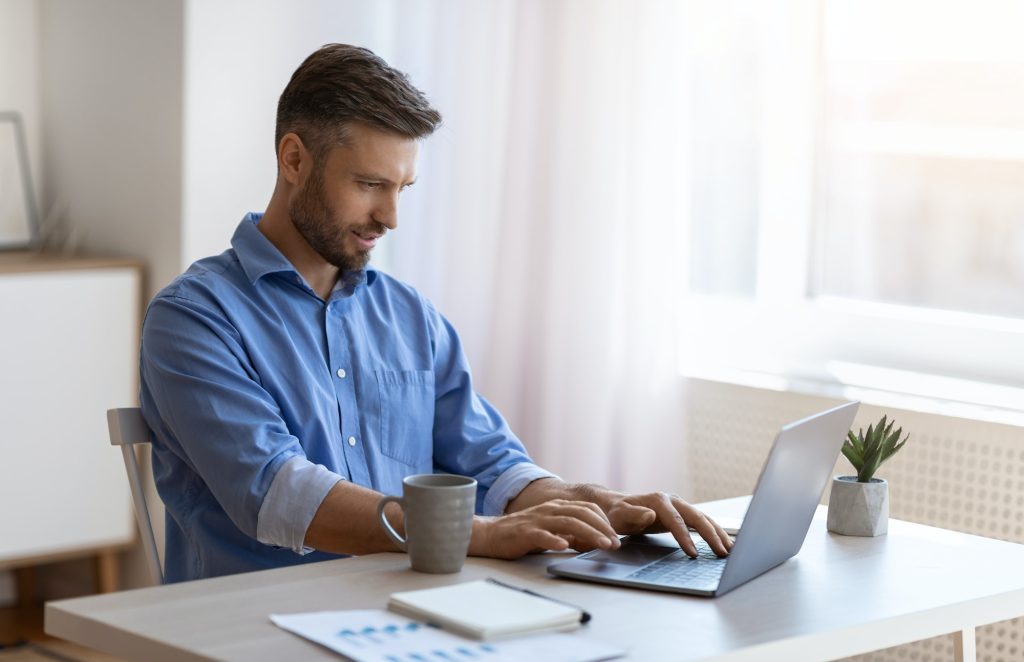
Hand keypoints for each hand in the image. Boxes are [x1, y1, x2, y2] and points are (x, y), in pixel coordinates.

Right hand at [470, 499, 621, 559]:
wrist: (492, 534)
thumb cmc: (524, 534)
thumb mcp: (552, 531)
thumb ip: (572, 534)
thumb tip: (594, 542)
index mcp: (558, 507)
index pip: (588, 509)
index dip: (604, 522)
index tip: (615, 537)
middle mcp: (550, 510)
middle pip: (582, 514)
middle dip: (602, 528)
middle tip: (615, 544)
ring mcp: (538, 520)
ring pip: (568, 522)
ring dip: (588, 533)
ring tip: (601, 545)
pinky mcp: (525, 532)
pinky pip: (542, 535)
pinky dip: (554, 539)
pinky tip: (564, 546)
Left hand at [604, 491, 733, 557]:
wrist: (616, 506)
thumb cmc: (617, 513)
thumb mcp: (619, 515)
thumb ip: (633, 515)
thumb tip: (650, 515)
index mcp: (659, 500)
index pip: (676, 520)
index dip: (685, 537)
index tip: (693, 554)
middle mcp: (672, 500)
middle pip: (697, 517)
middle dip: (711, 535)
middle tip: (723, 553)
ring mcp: (679, 506)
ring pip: (703, 518)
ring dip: (718, 533)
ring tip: (731, 550)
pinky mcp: (682, 514)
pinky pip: (701, 522)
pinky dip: (714, 532)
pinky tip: (724, 543)